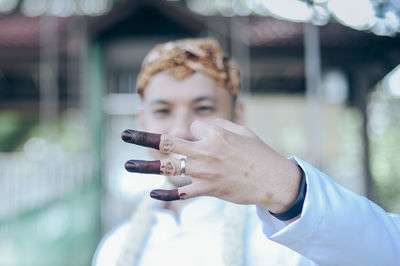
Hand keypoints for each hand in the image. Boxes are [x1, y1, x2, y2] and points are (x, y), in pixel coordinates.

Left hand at [122, 118, 300, 212]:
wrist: (272, 180)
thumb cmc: (258, 152)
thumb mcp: (241, 130)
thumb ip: (218, 124)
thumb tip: (198, 126)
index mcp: (214, 133)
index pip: (191, 127)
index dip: (196, 130)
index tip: (208, 137)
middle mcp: (205, 151)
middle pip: (167, 142)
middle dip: (143, 137)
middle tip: (124, 134)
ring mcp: (204, 172)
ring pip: (168, 168)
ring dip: (145, 167)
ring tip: (127, 165)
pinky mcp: (207, 189)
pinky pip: (182, 193)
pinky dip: (166, 195)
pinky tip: (152, 196)